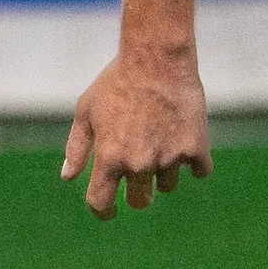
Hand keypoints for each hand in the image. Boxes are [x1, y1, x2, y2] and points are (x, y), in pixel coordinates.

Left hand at [60, 46, 210, 219]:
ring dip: (165, 170)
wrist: (156, 57)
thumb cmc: (117, 80)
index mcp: (109, 158)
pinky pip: (199, 171)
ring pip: (168, 185)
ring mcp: (168, 157)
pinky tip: (187, 141)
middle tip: (141, 173)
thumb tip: (68, 177)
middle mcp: (138, 164)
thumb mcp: (87, 110)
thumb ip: (77, 147)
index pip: (101, 202)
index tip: (109, 210)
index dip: (103, 211)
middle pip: (140, 201)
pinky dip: (194, 161)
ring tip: (162, 138)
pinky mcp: (195, 148)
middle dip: (139, 194)